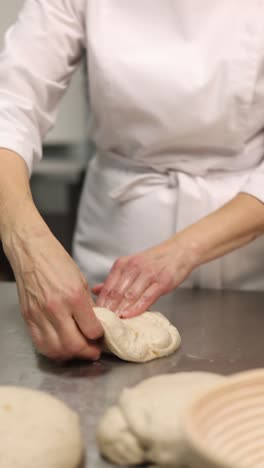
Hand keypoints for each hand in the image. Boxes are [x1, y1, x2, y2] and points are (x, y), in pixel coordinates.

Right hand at [3, 209, 102, 360]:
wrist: (32, 252)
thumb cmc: (57, 262)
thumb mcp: (80, 281)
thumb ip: (87, 306)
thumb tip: (95, 325)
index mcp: (74, 296)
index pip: (92, 330)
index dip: (100, 337)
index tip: (102, 337)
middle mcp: (56, 308)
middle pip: (74, 346)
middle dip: (87, 352)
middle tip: (93, 351)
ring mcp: (40, 315)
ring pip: (57, 350)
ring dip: (70, 355)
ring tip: (78, 350)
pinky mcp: (28, 318)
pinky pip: (41, 344)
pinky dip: (53, 350)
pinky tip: (61, 347)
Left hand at [92, 239, 195, 317]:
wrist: (178, 251)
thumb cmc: (154, 261)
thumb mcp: (131, 265)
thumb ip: (114, 279)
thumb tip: (95, 290)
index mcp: (123, 264)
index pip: (108, 286)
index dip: (101, 302)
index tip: (96, 316)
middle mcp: (133, 267)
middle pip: (116, 292)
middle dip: (109, 309)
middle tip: (103, 323)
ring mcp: (148, 274)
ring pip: (129, 295)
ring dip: (120, 310)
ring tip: (114, 323)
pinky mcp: (162, 282)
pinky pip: (146, 297)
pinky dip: (136, 308)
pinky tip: (129, 316)